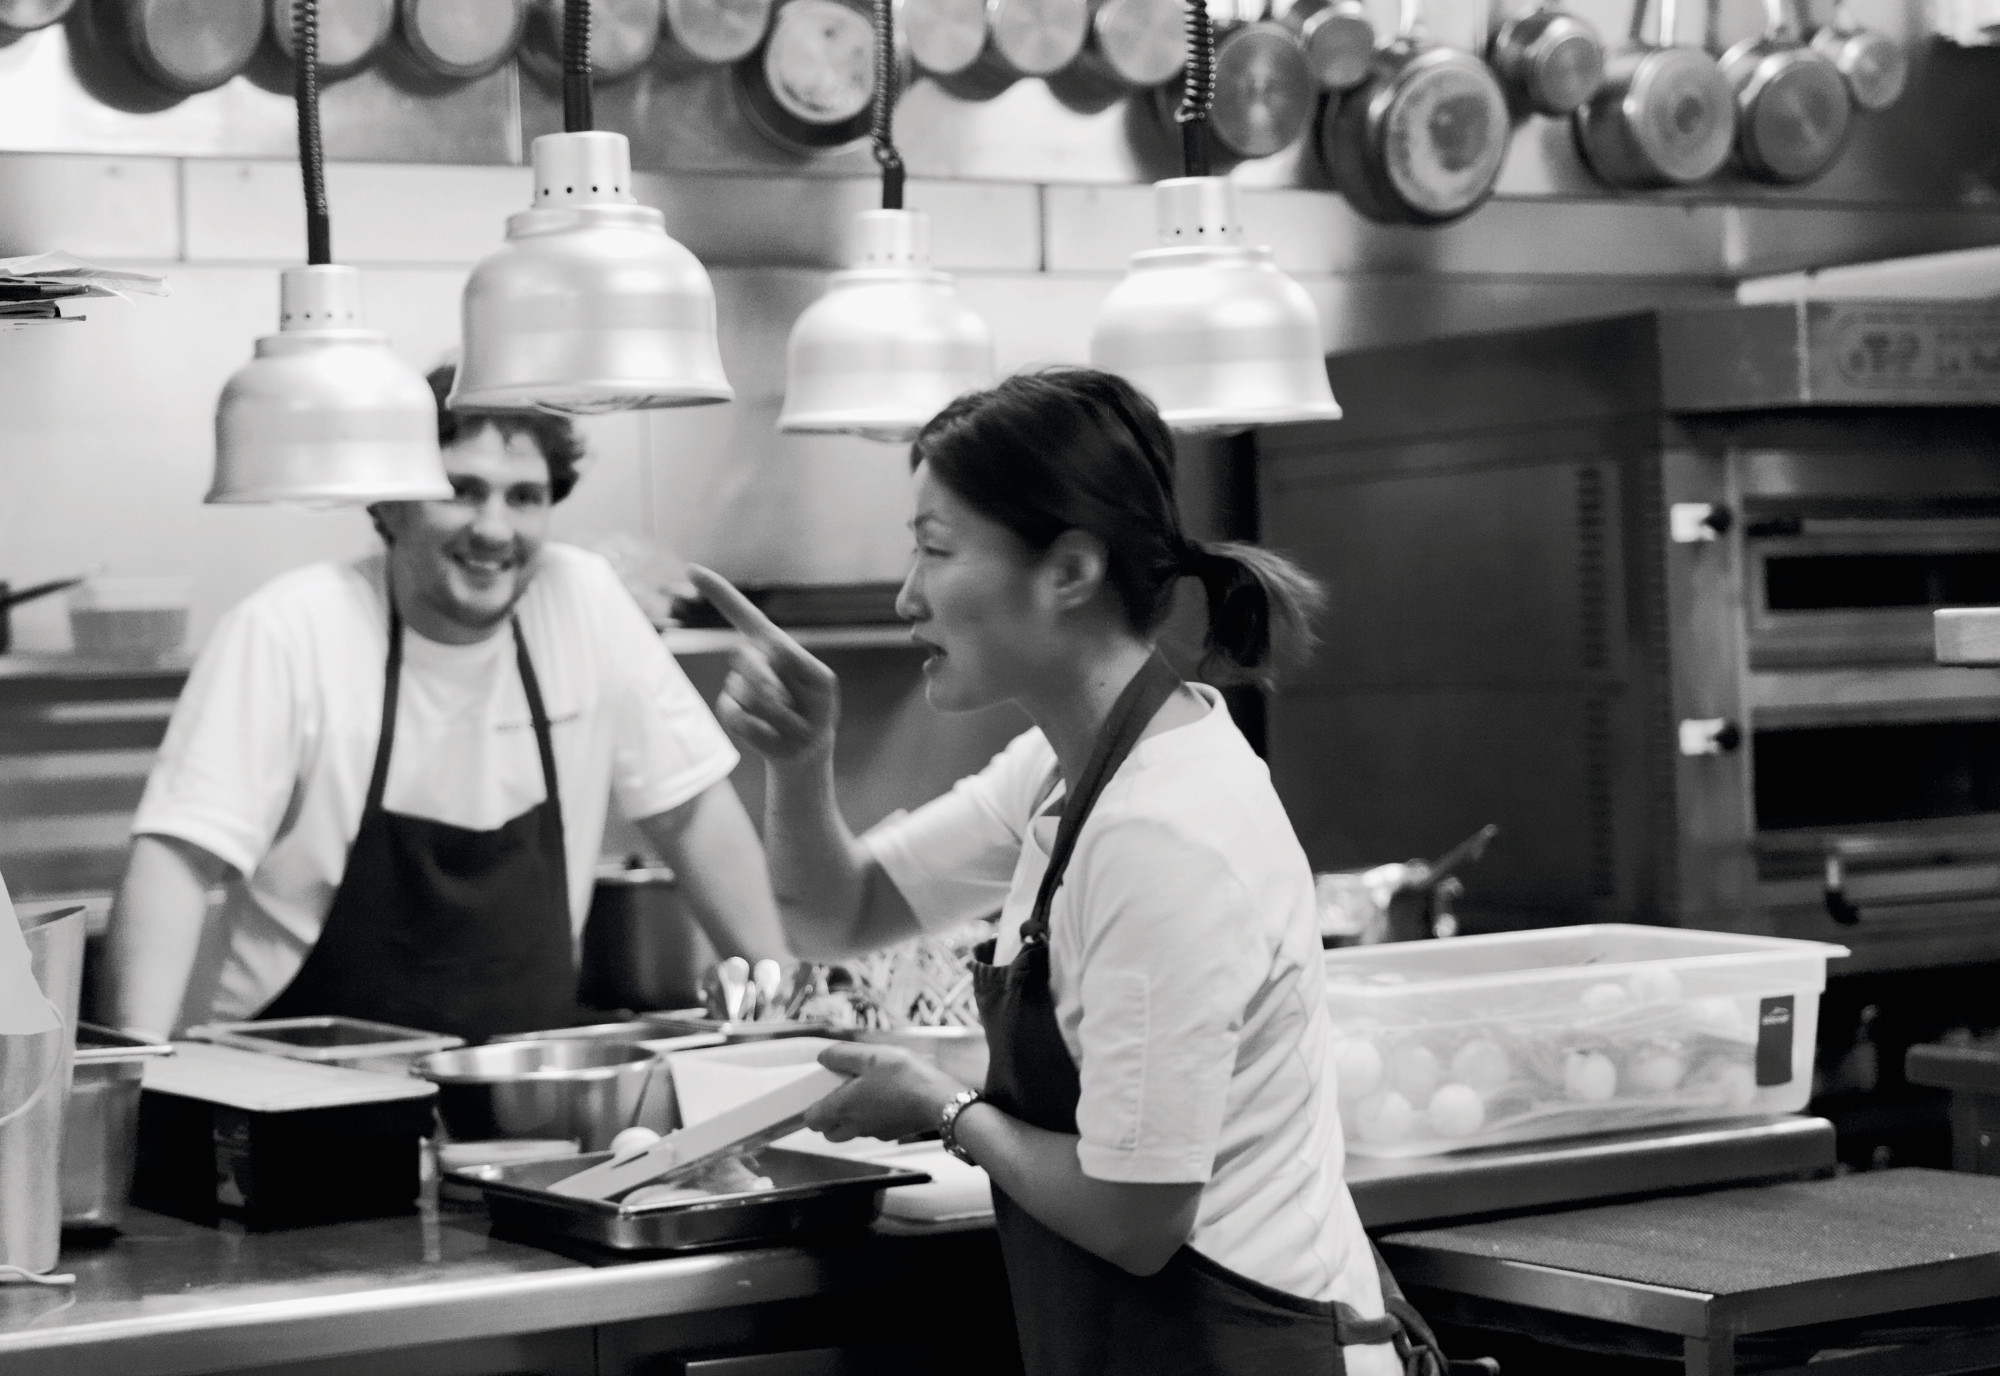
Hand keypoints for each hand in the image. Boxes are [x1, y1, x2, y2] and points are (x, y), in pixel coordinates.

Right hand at [687, 566, 839, 764]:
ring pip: (746, 693)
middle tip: (792, 700)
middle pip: (745, 657)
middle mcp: (752, 662)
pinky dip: (762, 731)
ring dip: (777, 712)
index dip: (719, 593)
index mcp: (774, 646)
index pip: (744, 615)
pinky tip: (773, 733)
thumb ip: (796, 671)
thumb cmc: (817, 709)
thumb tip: (759, 673)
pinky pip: (738, 717)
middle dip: (770, 681)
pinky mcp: (731, 712)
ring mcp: (738, 687)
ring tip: (790, 720)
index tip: (692, 570)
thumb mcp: (821, 686)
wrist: (808, 746)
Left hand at [803, 1042, 966, 1142]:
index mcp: (844, 1107)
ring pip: (852, 1131)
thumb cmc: (904, 1077)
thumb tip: (823, 1057)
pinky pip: (874, 1129)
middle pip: (830, 1132)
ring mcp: (875, 1132)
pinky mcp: (893, 1133)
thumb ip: (841, 1055)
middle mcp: (856, 1125)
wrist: (939, 1100)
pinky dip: (874, 1117)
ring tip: (867, 1092)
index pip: (812, 1120)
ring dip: (852, 1118)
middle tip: (840, 1094)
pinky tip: (888, 1097)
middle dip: (829, 1118)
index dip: (810, 1109)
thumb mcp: (869, 1055)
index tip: (816, 1094)